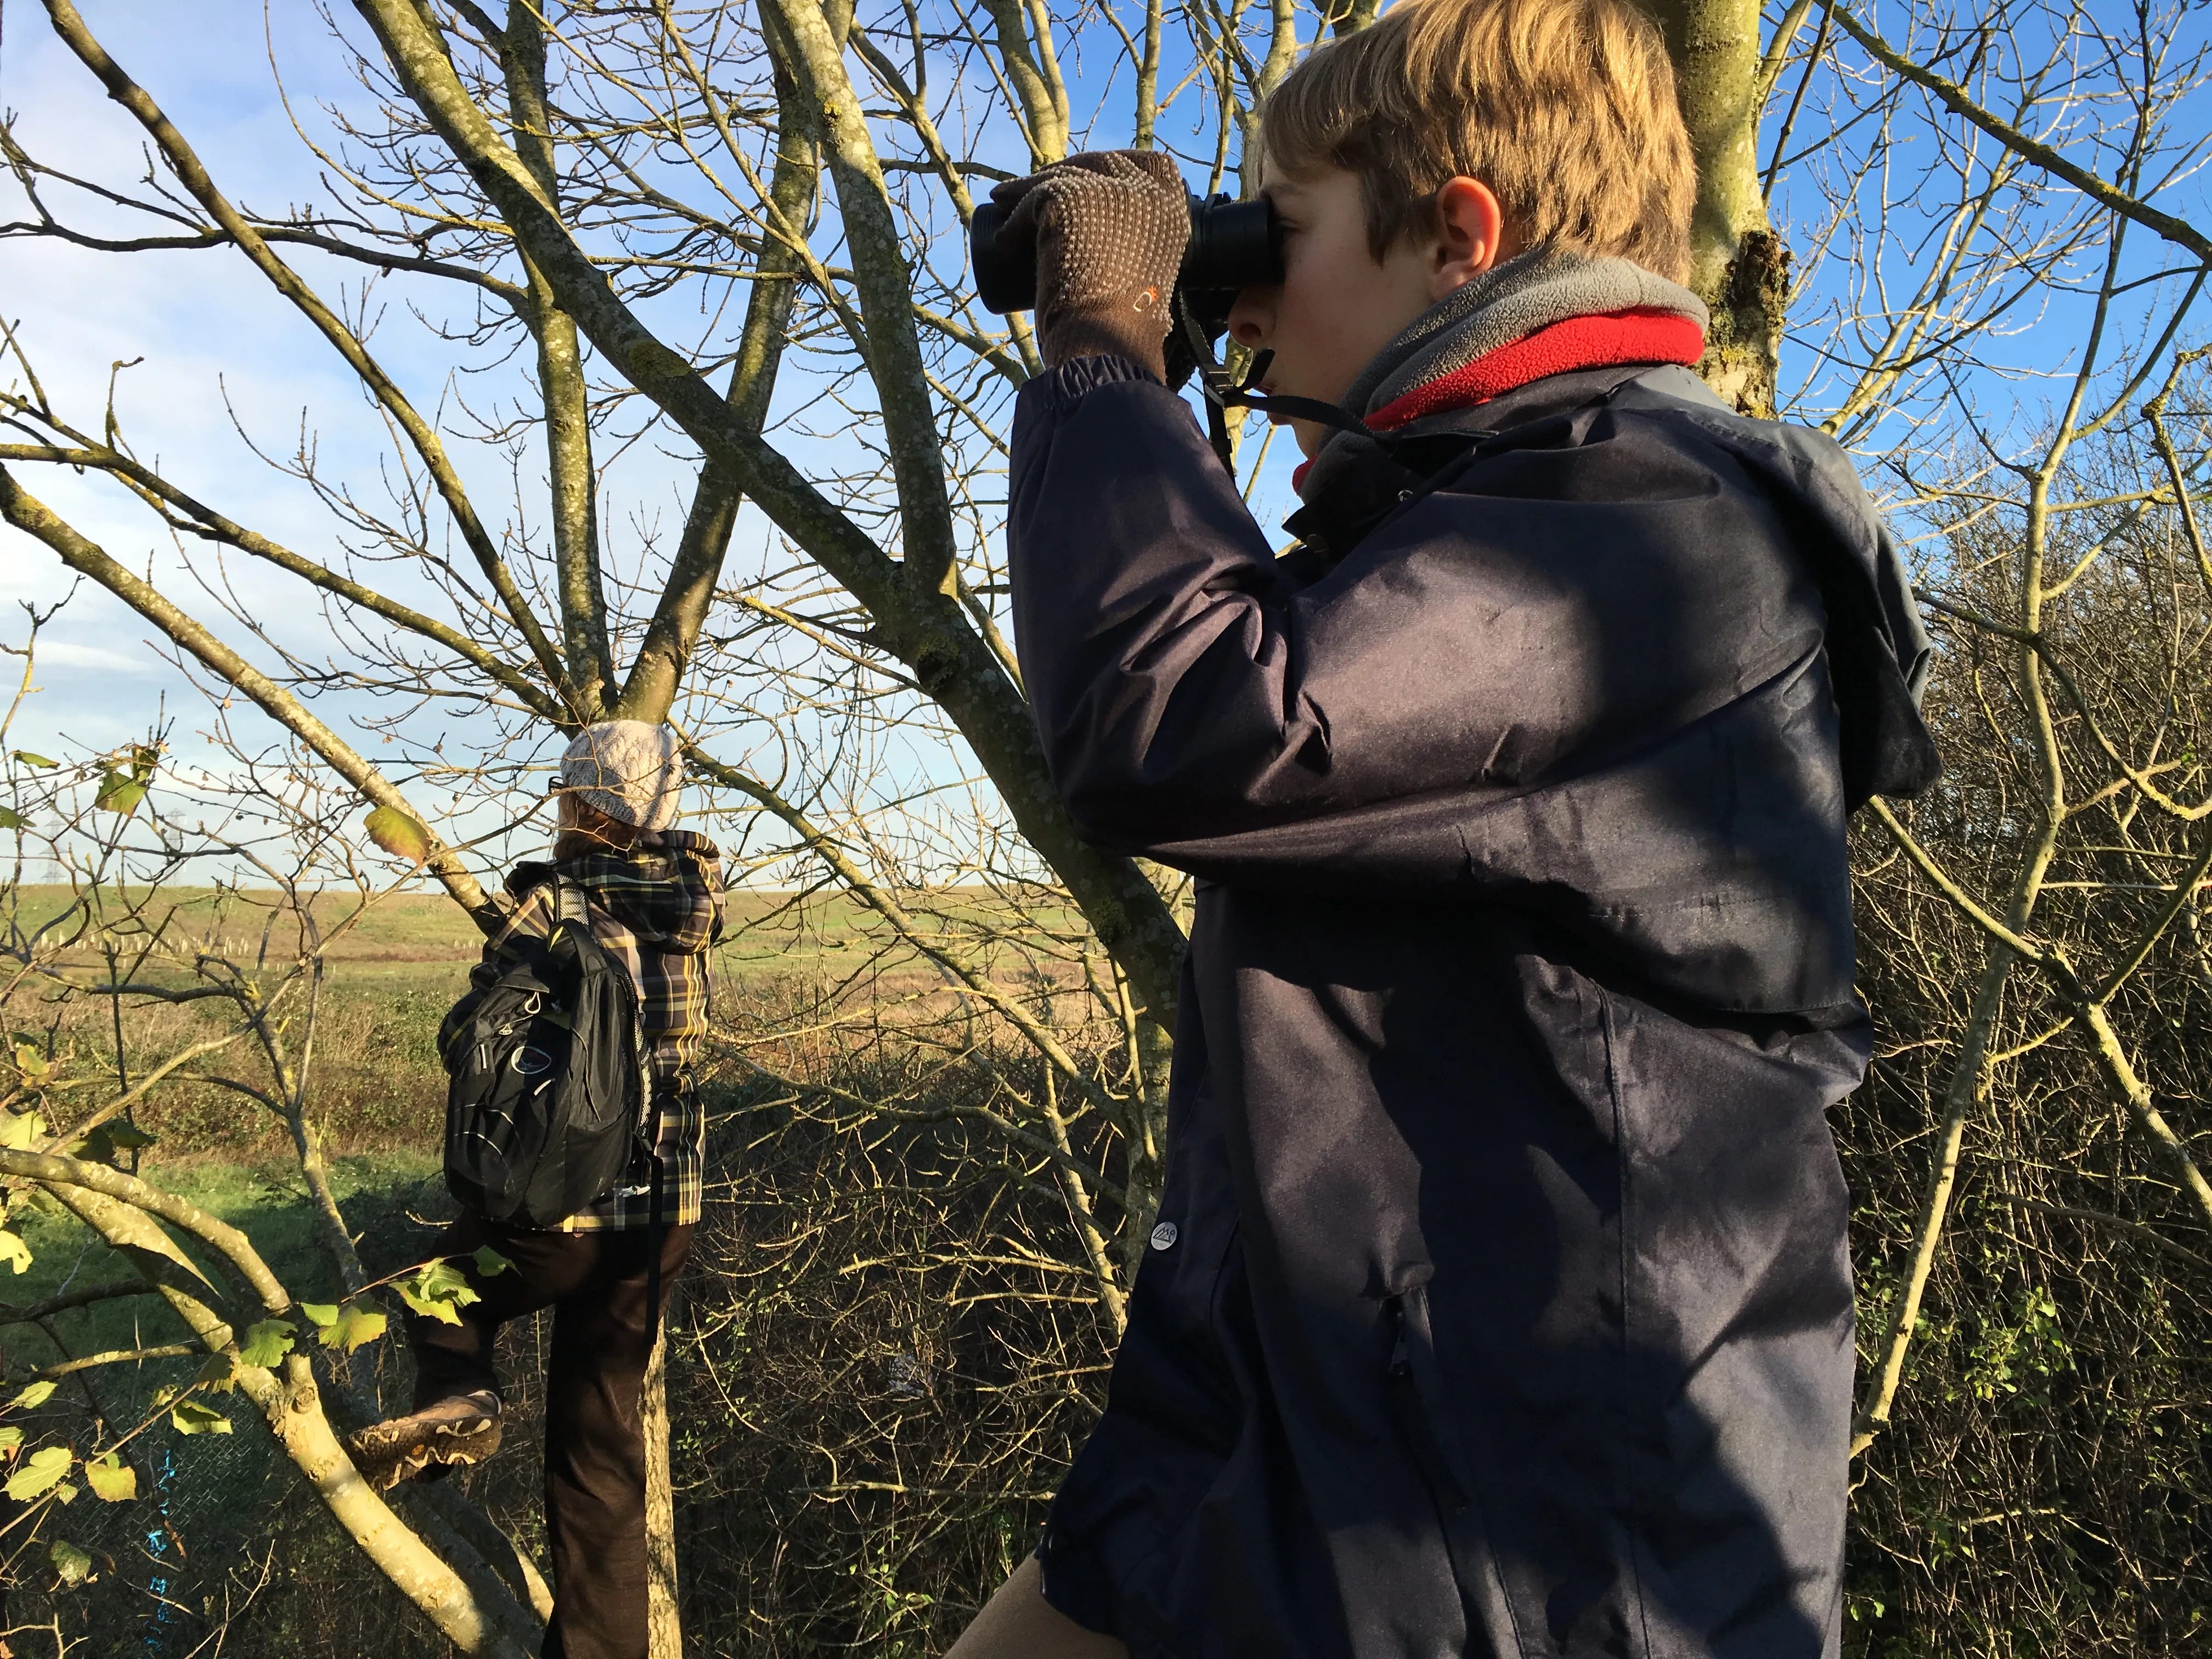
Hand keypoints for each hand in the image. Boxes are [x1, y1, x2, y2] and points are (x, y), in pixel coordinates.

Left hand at [992, 151, 1188, 380]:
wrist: (1107, 344)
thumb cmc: (1124, 330)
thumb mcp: (1145, 280)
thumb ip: (1142, 259)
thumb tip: (1117, 258)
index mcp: (1172, 211)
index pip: (1151, 165)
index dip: (1117, 166)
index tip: (1089, 178)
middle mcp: (1148, 193)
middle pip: (1102, 164)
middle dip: (1069, 171)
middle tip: (1038, 188)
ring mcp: (1110, 192)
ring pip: (1064, 176)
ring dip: (1028, 187)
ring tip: (1003, 201)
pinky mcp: (1072, 199)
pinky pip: (1034, 197)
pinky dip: (1014, 219)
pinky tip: (1002, 238)